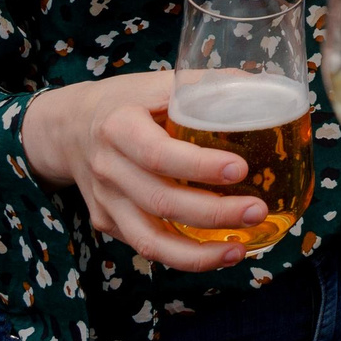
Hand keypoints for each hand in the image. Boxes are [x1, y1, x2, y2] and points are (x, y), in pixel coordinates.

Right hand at [18, 71, 261, 270]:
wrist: (70, 128)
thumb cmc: (127, 102)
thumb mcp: (157, 83)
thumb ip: (207, 86)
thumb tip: (270, 88)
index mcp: (119, 126)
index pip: (158, 153)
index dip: (199, 165)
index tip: (240, 169)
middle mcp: (107, 168)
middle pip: (159, 201)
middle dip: (213, 213)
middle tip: (257, 210)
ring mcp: (105, 201)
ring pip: (149, 240)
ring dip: (198, 253)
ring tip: (241, 250)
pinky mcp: (108, 223)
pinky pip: (146, 247)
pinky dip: (184, 257)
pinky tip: (219, 254)